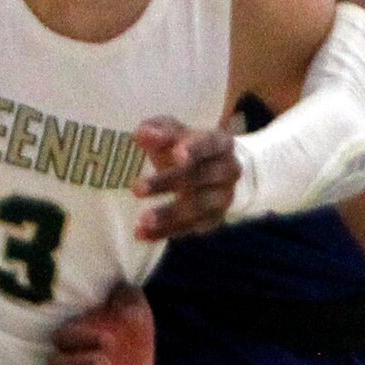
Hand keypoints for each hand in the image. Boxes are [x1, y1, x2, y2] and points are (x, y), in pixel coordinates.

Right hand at [50, 282, 153, 364]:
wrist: (138, 339)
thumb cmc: (128, 316)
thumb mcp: (130, 302)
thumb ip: (126, 297)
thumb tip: (125, 293)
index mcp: (74, 337)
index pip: (62, 340)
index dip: (80, 341)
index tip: (108, 339)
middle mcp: (75, 363)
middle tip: (104, 363)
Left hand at [131, 116, 241, 239]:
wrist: (215, 171)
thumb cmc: (188, 146)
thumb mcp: (174, 131)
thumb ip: (158, 129)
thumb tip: (143, 134)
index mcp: (220, 143)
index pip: (210, 144)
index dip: (195, 149)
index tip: (176, 154)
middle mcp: (227, 171)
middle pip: (200, 177)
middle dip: (167, 183)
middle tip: (136, 189)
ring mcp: (222, 198)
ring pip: (198, 208)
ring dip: (169, 214)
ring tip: (143, 219)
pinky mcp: (212, 220)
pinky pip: (188, 229)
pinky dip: (164, 232)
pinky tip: (141, 234)